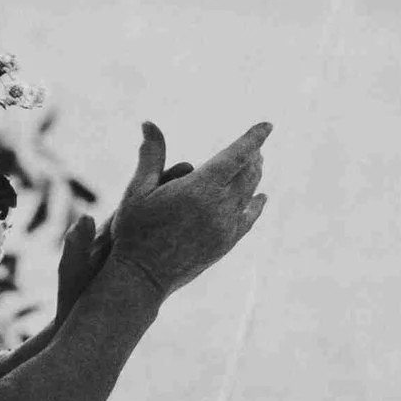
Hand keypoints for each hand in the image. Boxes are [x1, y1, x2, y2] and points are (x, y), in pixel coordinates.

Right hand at [103, 120, 271, 298]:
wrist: (141, 278)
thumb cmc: (133, 231)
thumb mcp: (138, 190)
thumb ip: (151, 156)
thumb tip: (149, 122)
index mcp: (200, 188)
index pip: (236, 155)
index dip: (253, 138)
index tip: (267, 125)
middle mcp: (219, 206)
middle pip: (247, 173)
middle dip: (253, 155)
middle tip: (256, 145)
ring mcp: (226, 226)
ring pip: (249, 194)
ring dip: (254, 176)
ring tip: (256, 165)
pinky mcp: (227, 244)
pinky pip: (249, 218)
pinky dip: (256, 204)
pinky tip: (260, 197)